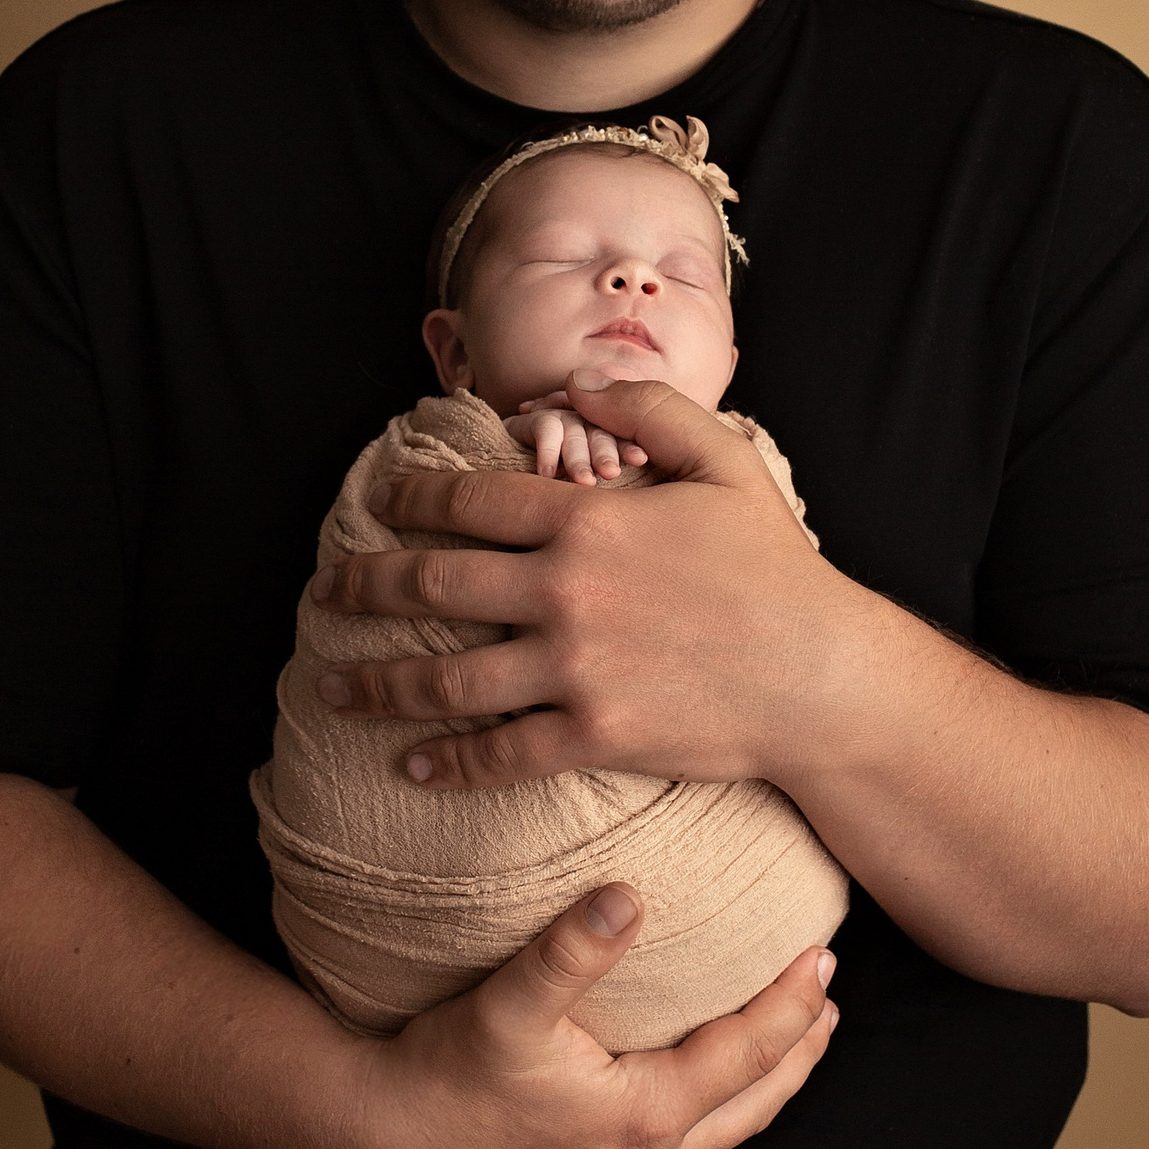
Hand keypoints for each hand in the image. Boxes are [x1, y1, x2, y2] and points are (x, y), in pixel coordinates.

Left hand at [314, 372, 849, 789]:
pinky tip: (412, 766)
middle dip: (365, 586)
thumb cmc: (776, 566)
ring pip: (448, 679)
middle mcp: (567, 592)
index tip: (376, 500)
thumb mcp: (724, 459)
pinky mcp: (595, 735)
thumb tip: (579, 382)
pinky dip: (449, 764)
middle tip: (325, 591)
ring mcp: (576, 669)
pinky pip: (502, 755)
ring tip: (333, 684)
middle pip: (434, 586)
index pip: (470, 503)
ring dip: (379, 684)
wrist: (823, 674)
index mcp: (590, 521)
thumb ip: (648, 408)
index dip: (410, 498)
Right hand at [347, 879, 838, 1148]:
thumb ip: (572, 949)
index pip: (747, 1053)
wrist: (379, 1144)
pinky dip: (711, 1117)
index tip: (820, 956)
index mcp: (645, 1117)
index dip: (790, 1003)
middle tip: (827, 1000)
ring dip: (760, 1088)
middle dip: (796, 1050)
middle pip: (753, 1104)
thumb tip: (628, 894)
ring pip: (720, 1138)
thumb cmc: (443, 1072)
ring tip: (786, 1047)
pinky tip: (699, 1095)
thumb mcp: (508, 1004)